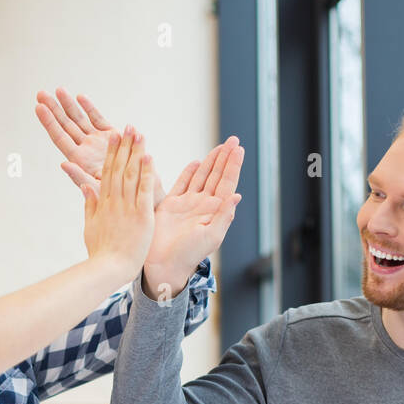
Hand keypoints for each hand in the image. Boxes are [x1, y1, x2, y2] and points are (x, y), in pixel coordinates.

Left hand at [36, 88, 164, 206]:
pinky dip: (89, 108)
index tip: (39, 108)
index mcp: (80, 160)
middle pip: (66, 126)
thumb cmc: (120, 196)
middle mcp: (86, 149)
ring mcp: (97, 141)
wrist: (142, 192)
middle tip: (41, 94)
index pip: (60, 138)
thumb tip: (63, 165)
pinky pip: (97, 119)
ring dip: (69, 105)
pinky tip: (80, 98)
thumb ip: (80, 177)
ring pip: (80, 120)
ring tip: (58, 90)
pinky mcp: (111, 136)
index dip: (49, 122)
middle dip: (54, 109)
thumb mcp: (98, 189)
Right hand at [81, 127, 155, 280]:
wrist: (109, 268)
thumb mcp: (90, 226)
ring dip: (135, 152)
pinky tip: (148, 157)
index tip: (115, 137)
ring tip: (139, 134)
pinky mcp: (141, 216)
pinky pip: (144, 190)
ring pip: (131, 174)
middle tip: (128, 127)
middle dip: (124, 146)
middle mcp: (114, 201)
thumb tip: (86, 187)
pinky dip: (146, 173)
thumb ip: (90, 205)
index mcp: (102, 204)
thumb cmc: (100, 253)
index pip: (107, 172)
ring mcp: (127, 207)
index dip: (113, 153)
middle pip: (119, 168)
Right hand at [141, 137, 243, 300]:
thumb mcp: (211, 237)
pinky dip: (189, 172)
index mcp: (214, 211)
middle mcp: (203, 205)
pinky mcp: (171, 205)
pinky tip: (197, 162)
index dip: (233, 166)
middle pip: (216, 176)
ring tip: (220, 147)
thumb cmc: (189, 254)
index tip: (239, 149)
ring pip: (201, 177)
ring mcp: (187, 204)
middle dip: (225, 158)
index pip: (227, 183)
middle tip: (233, 140)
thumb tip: (237, 196)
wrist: (164, 263)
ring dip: (211, 161)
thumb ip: (224, 216)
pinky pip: (182, 184)